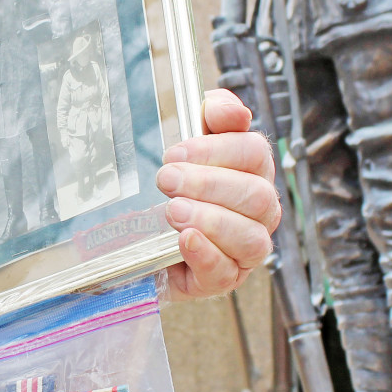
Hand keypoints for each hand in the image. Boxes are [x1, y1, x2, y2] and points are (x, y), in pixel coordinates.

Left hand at [158, 89, 279, 298]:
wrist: (133, 240)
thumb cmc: (168, 186)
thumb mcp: (186, 144)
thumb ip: (210, 116)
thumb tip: (230, 111)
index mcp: (252, 172)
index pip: (255, 153)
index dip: (217, 149)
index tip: (175, 153)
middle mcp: (258, 212)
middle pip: (258, 196)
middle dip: (209, 184)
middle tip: (167, 180)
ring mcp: (244, 250)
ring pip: (251, 238)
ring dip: (211, 220)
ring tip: (173, 211)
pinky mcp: (221, 280)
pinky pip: (227, 273)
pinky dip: (207, 255)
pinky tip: (184, 240)